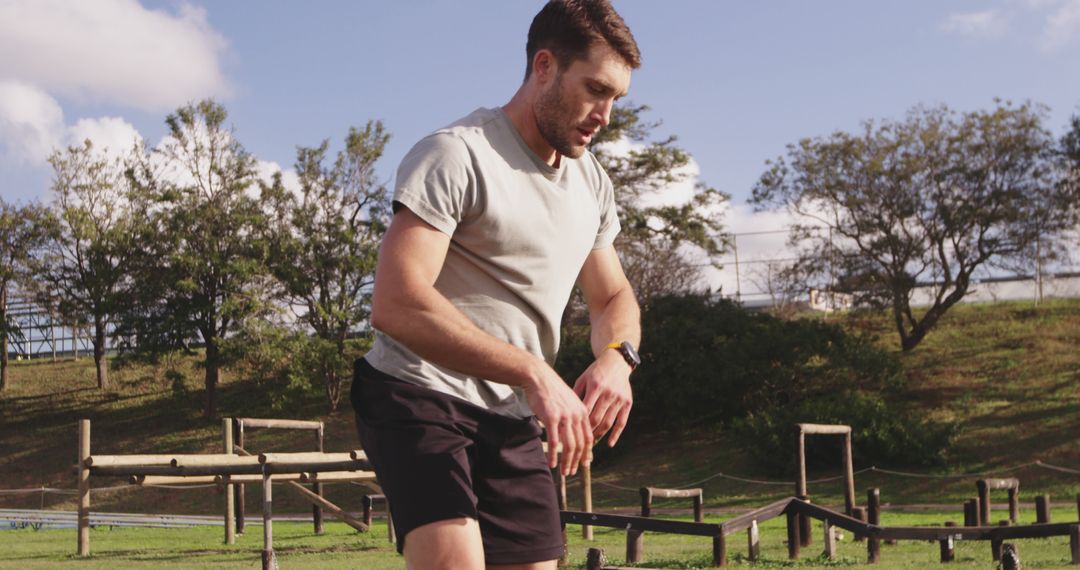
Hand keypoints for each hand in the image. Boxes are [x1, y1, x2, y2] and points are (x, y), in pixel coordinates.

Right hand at [522, 361, 593, 475]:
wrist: (539, 378)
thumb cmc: (552, 391)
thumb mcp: (569, 402)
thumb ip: (574, 416)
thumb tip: (574, 432)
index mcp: (582, 412)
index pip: (588, 438)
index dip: (587, 453)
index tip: (584, 464)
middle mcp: (576, 415)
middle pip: (580, 444)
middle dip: (577, 461)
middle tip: (572, 472)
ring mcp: (564, 417)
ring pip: (569, 446)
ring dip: (567, 462)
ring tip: (564, 472)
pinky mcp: (551, 418)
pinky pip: (554, 442)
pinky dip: (553, 455)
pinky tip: (552, 464)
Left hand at [573, 348, 632, 446]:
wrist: (617, 362)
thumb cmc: (595, 372)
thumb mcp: (583, 379)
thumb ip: (575, 394)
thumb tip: (564, 414)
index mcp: (596, 386)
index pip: (585, 410)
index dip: (578, 423)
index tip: (569, 433)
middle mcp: (609, 393)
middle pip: (596, 418)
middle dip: (587, 432)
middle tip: (578, 442)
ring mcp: (619, 399)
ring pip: (608, 423)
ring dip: (599, 436)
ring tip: (590, 445)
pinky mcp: (628, 403)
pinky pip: (622, 422)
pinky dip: (616, 435)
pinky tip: (609, 444)